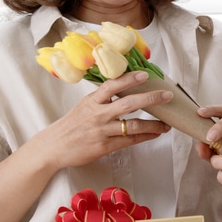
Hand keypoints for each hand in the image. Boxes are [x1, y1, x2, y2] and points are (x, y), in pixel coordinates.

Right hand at [37, 71, 171, 169]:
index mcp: (92, 101)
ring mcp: (102, 131)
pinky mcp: (104, 146)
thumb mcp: (84, 106)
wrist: (54, 146)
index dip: (129, 79)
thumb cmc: (72, 125)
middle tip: (167, 96)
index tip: (145, 74)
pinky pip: (129, 140)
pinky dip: (144, 136)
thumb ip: (102, 99)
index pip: (112, 85)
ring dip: (153, 124)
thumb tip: (124, 87)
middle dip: (150, 98)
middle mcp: (98, 114)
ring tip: (167, 123)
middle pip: (128, 104)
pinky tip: (155, 134)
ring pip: (133, 125)